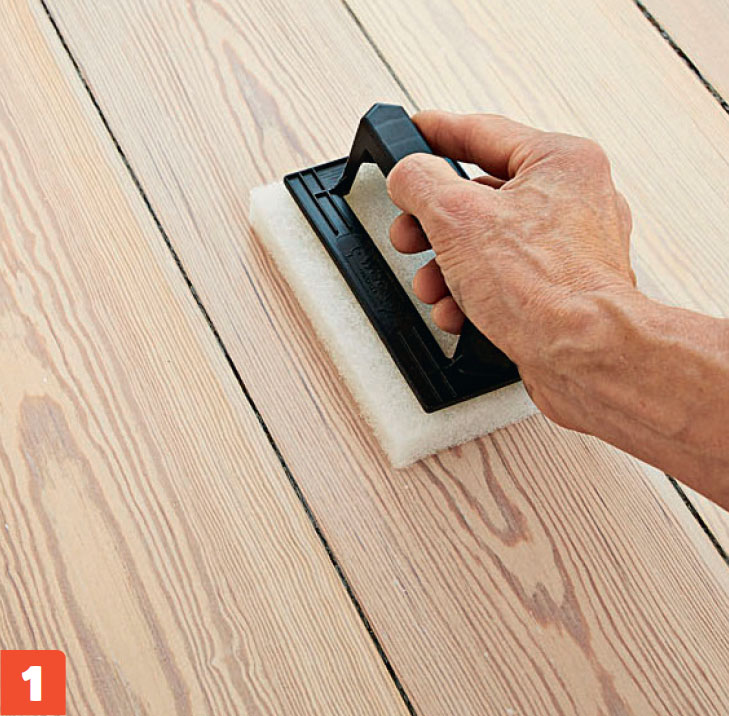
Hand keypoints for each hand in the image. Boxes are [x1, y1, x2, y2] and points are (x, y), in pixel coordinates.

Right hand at [387, 110, 636, 418]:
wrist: (584, 357)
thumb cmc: (548, 290)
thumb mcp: (457, 217)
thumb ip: (420, 181)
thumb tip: (409, 175)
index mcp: (560, 162)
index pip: (483, 132)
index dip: (436, 131)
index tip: (411, 132)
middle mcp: (573, 200)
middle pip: (480, 196)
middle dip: (434, 224)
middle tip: (409, 232)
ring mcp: (570, 248)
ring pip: (488, 243)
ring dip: (448, 267)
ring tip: (433, 285)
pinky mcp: (562, 289)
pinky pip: (504, 278)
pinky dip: (474, 293)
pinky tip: (458, 310)